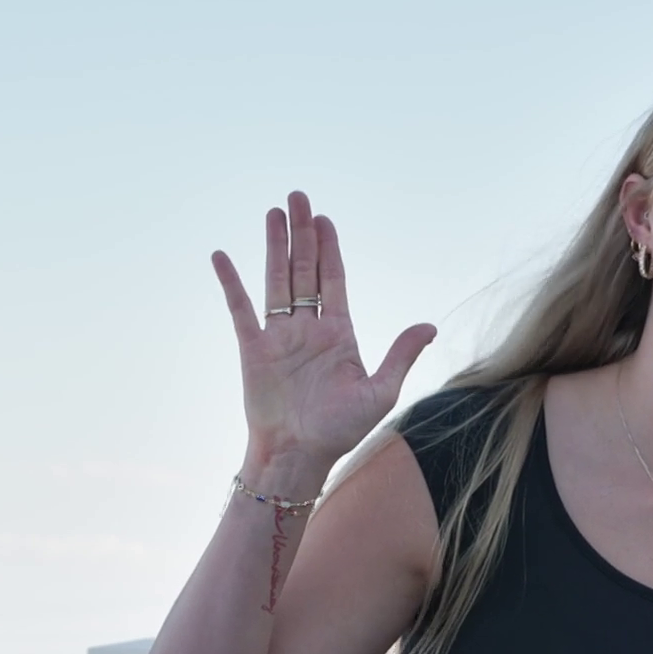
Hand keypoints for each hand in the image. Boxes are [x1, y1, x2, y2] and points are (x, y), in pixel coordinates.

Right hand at [212, 191, 436, 472]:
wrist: (300, 456)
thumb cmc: (340, 430)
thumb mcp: (381, 391)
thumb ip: (401, 354)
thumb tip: (430, 325)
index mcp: (338, 333)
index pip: (333, 279)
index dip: (329, 247)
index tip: (324, 219)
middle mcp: (308, 328)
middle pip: (304, 269)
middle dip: (302, 233)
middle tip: (298, 197)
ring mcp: (279, 336)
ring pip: (276, 280)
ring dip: (274, 246)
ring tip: (273, 212)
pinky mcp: (254, 349)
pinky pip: (241, 309)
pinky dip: (232, 283)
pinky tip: (222, 256)